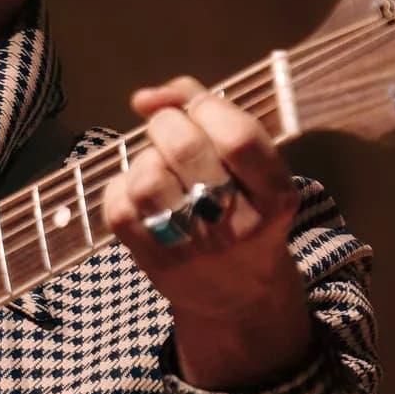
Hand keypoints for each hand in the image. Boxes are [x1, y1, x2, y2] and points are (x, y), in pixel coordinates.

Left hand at [99, 76, 314, 390]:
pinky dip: (122, 185)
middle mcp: (238, 225)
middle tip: (170, 132)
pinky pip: (119, 204)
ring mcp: (194, 247)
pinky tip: (141, 193)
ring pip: (147, 176)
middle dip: (166, 123)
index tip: (199, 109)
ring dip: (144, 157)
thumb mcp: (254, 168)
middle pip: (185, 147)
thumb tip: (145, 97)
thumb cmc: (245, 210)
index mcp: (275, 196)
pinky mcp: (154, 260)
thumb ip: (212, 113)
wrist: (238, 296)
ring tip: (158, 165)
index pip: (237, 136)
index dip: (206, 106)